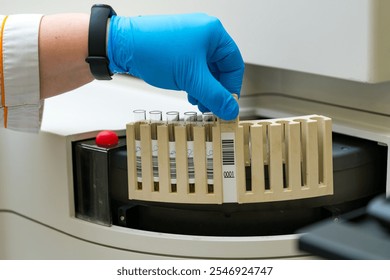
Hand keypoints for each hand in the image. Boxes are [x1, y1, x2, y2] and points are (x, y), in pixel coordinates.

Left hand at [107, 13, 243, 119]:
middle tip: (213, 106)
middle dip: (216, 90)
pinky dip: (194, 81)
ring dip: (205, 88)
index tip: (227, 104)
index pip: (234, 64)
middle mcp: (203, 33)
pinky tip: (190, 92)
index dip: (232, 87)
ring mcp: (190, 39)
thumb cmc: (155, 50)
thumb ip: (215, 96)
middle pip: (220, 67)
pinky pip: (194, 67)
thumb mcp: (192, 79)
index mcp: (213, 32)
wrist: (123, 45)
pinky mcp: (178, 47)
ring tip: (199, 102)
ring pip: (206, 69)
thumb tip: (230, 109)